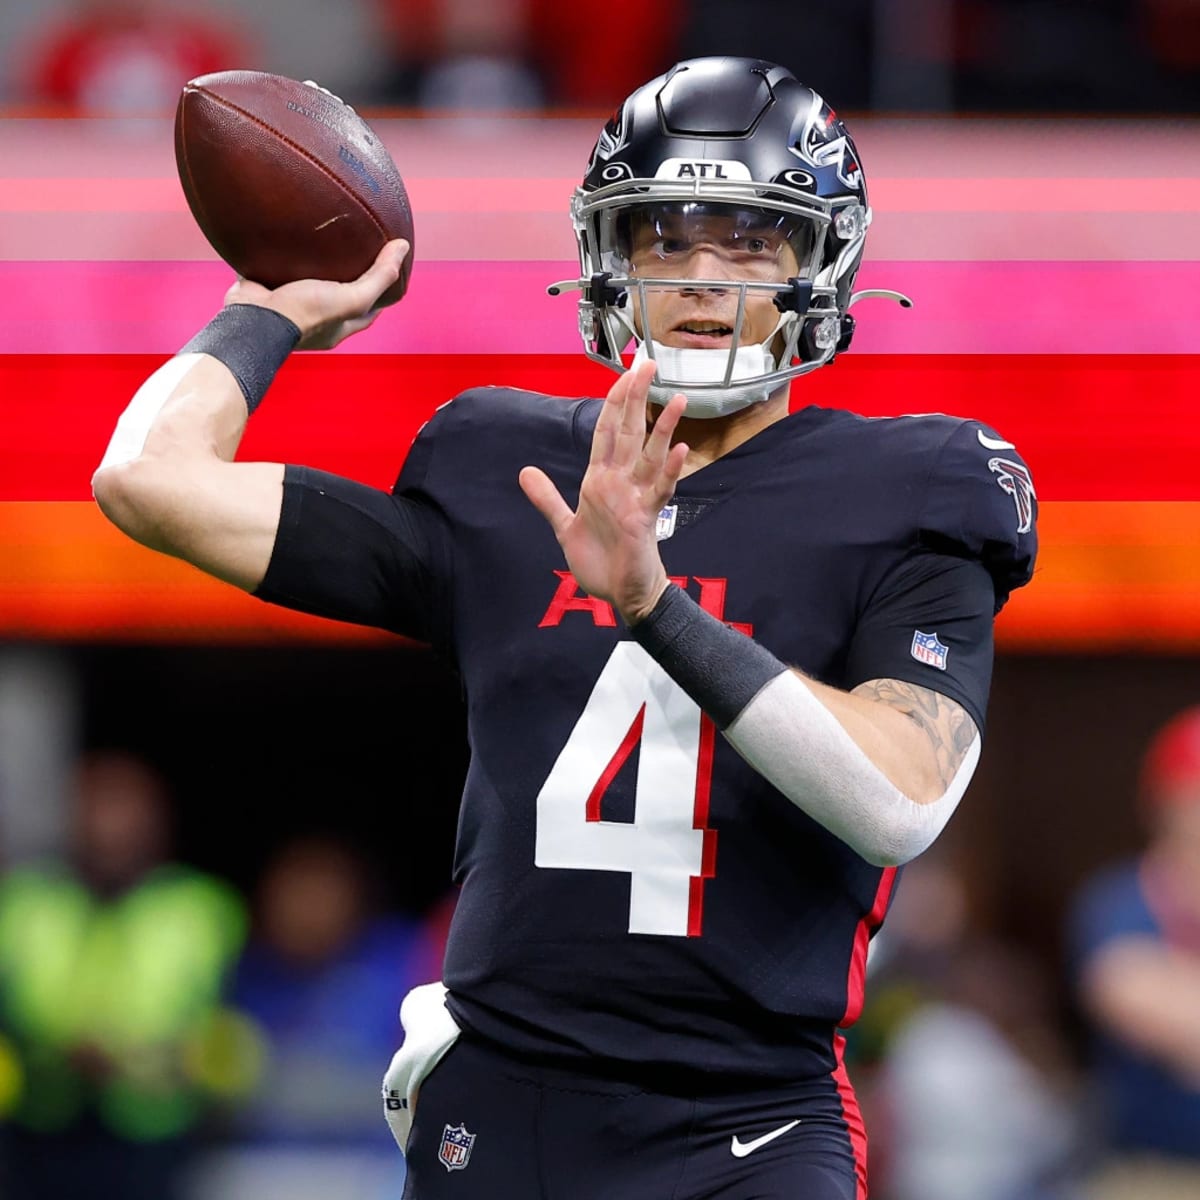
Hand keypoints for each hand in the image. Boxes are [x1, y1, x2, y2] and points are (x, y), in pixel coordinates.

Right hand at [222, 239, 409, 349]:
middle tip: (355, 250)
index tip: (387, 272)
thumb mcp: (352, 297)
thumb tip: (403, 248)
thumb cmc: (305, 313)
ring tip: (323, 239)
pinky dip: (284, 257)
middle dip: (347, 278)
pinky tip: (289, 236)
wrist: (254, 317)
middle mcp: (317, 319)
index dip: (381, 293)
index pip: (369, 311)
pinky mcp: (268, 289)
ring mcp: (291, 305)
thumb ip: (378, 276)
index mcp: (338, 326)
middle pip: (339, 296)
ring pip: (308, 283)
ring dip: (315, 266)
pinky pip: (280, 270)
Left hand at [520, 359, 688, 623]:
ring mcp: (636, 498)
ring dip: (662, 428)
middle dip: (636, 398)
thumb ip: (547, 498)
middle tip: (648, 364)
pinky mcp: (646, 519)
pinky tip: (681, 451)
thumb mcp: (565, 526)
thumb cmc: (600, 560)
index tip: (623, 373)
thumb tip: (525, 471)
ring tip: (675, 398)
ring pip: (650, 456)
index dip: (613, 401)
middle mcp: (620, 482)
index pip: (607, 431)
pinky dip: (671, 471)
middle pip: (629, 432)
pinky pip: (661, 491)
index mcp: (600, 480)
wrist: (621, 594)